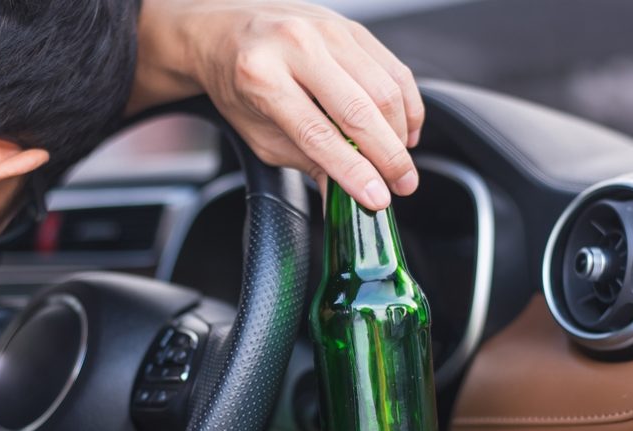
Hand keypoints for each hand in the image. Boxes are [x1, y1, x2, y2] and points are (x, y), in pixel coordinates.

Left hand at [130, 0, 423, 209]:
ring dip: (400, 134)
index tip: (377, 199)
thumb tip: (341, 200)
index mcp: (262, 77)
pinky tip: (405, 132)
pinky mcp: (351, 28)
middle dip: (388, 157)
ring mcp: (327, 31)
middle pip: (359, 111)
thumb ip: (305, 163)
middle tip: (403, 186)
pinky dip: (407, 105)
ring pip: (384, 89)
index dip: (353, 172)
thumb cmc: (239, 85)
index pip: (318, 135)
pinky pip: (394, 69)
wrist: (226, 30)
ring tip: (400, 165)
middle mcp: (296, 46)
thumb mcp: (259, 134)